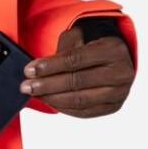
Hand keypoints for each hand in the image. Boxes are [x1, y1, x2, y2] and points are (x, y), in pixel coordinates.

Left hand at [19, 25, 134, 117]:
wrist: (116, 56)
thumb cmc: (92, 43)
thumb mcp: (79, 36)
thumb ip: (62, 50)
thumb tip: (37, 70)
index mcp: (113, 49)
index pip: (75, 60)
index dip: (50, 66)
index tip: (30, 70)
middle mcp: (121, 72)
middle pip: (77, 82)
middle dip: (47, 85)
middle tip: (27, 86)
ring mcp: (120, 92)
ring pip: (80, 100)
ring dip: (52, 98)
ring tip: (35, 94)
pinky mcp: (113, 106)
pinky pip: (84, 112)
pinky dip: (63, 108)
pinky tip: (49, 101)